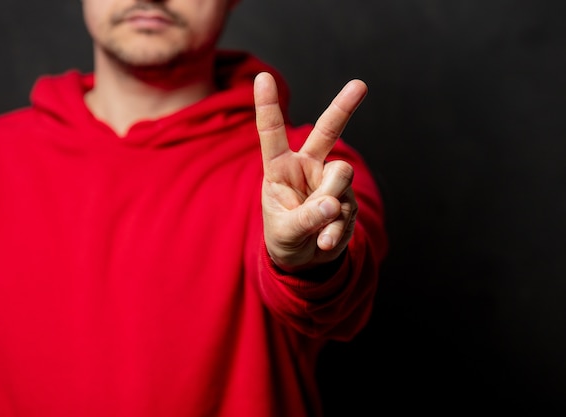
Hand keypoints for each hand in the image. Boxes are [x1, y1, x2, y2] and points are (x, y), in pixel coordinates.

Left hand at [254, 72, 367, 272]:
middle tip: (360, 85)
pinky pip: (349, 208)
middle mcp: (307, 167)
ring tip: (316, 232)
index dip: (267, 105)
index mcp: (280, 168)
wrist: (305, 258)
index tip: (263, 76)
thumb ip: (305, 218)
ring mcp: (330, 181)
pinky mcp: (348, 198)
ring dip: (330, 207)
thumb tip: (333, 204)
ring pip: (341, 177)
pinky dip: (337, 230)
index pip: (272, 134)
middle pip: (327, 132)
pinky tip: (325, 240)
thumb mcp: (284, 232)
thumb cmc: (285, 237)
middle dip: (343, 107)